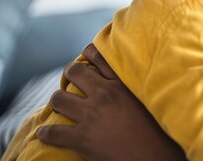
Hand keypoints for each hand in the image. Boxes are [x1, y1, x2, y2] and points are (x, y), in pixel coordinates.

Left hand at [36, 43, 185, 160]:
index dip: (87, 53)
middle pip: (74, 71)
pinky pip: (53, 132)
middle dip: (68, 74)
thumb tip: (127, 79)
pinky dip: (46, 132)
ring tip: (60, 105)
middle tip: (69, 81)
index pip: (99, 56)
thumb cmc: (158, 129)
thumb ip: (135, 86)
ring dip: (57, 101)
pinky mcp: (82, 138)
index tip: (85, 57)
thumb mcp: (148, 98)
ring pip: (59, 99)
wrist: (154, 156)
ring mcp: (91, 116)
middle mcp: (104, 94)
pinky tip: (45, 133)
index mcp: (122, 83)